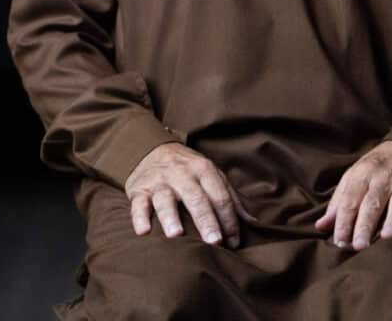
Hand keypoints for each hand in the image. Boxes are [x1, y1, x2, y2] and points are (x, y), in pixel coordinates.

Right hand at [124, 142, 258, 249]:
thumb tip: (254, 222)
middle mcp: (182, 174)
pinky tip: (143, 231)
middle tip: (214, 241)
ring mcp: (160, 181)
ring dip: (170, 216)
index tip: (234, 242)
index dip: (229, 219)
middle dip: (206, 219)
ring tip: (176, 235)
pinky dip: (139, 216)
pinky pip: (138, 203)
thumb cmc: (187, 169)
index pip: (220, 195)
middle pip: (196, 197)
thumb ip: (231, 197)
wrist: (151, 148)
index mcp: (204, 170)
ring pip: (165, 198)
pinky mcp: (139, 189)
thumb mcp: (211, 174)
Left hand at [314, 140, 391, 250]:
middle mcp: (384, 179)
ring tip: (388, 238)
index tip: (339, 242)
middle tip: (359, 246)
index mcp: (363, 175)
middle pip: (373, 203)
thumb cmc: (376, 168)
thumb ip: (339, 202)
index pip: (351, 199)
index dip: (344, 220)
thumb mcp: (355, 176)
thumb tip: (321, 226)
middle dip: (365, 224)